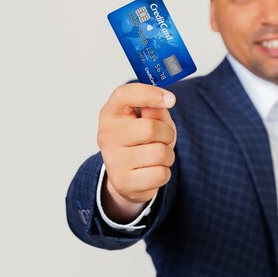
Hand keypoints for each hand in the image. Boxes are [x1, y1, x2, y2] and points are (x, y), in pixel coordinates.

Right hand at [97, 83, 176, 221]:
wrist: (129, 175)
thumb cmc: (142, 140)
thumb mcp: (152, 119)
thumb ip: (156, 110)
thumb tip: (158, 106)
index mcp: (111, 113)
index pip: (124, 95)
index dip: (149, 94)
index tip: (170, 99)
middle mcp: (107, 134)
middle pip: (150, 128)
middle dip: (167, 134)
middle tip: (163, 138)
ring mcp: (113, 160)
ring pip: (159, 153)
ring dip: (168, 155)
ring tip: (157, 156)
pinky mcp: (122, 182)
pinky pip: (160, 174)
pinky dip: (164, 172)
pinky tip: (152, 170)